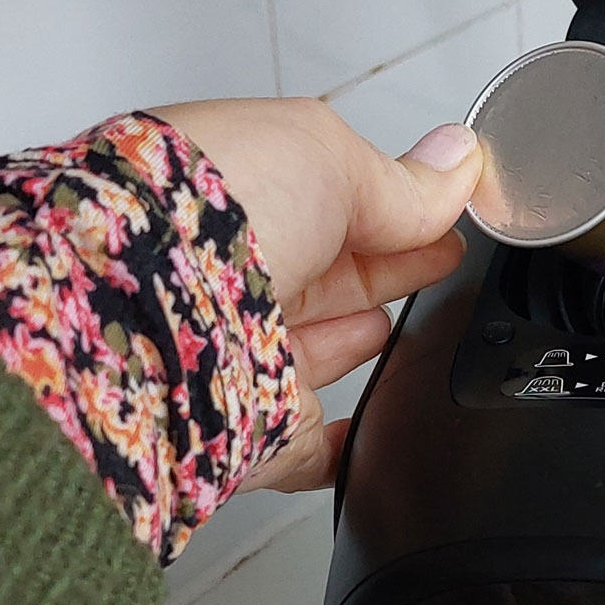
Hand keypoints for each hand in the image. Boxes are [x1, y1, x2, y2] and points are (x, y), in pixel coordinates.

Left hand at [150, 97, 483, 491]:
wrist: (147, 318)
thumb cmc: (206, 211)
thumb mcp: (325, 156)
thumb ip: (398, 178)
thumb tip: (457, 169)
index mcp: (234, 193)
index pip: (327, 199)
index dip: (389, 203)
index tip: (443, 212)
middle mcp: (227, 276)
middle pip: (325, 274)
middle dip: (385, 266)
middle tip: (442, 258)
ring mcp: (241, 359)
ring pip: (312, 354)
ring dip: (356, 343)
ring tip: (405, 331)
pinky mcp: (257, 434)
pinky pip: (307, 448)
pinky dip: (341, 446)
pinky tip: (367, 438)